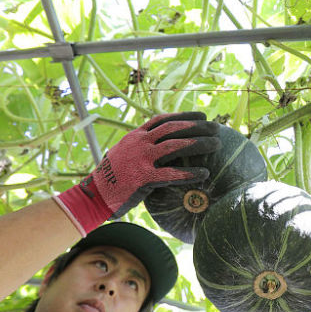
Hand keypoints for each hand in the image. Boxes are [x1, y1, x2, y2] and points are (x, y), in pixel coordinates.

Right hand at [56, 113, 220, 232]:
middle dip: (197, 125)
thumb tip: (160, 149)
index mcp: (135, 136)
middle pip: (173, 128)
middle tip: (216, 127)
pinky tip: (205, 173)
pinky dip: (190, 173)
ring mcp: (141, 159)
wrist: (94, 195)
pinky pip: (172, 174)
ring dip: (198, 143)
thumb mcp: (123, 155)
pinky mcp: (143, 178)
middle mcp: (139, 143)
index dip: (184, 116)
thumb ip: (140, 149)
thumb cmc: (111, 178)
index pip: (162, 120)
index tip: (201, 116)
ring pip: (176, 145)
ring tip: (216, 144)